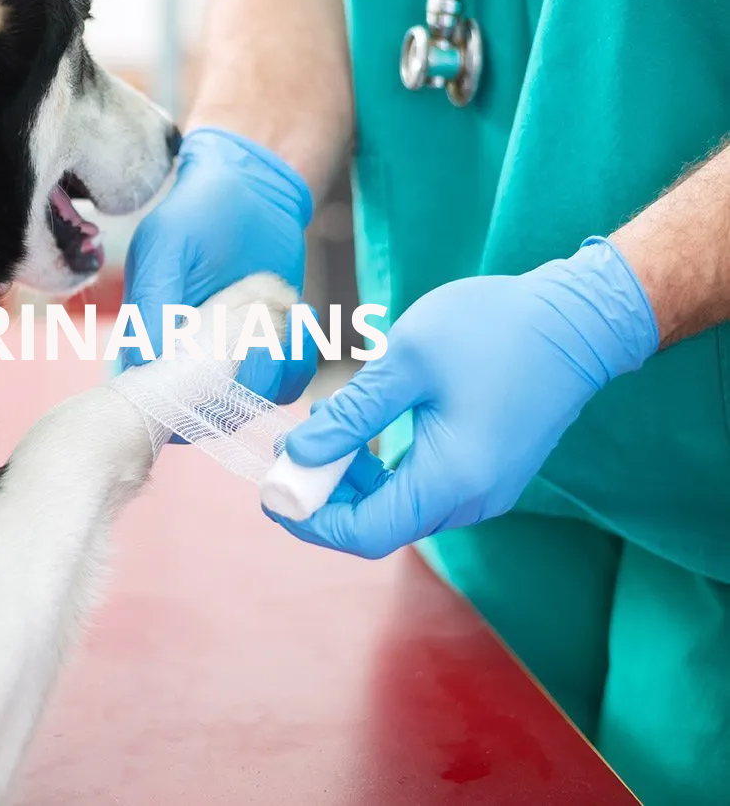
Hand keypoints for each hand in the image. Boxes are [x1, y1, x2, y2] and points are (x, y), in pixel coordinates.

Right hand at [123, 128, 316, 403]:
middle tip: (256, 306)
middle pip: (215, 411)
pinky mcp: (268, 359)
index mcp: (146, 343)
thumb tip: (143, 364)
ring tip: (277, 301)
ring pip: (257, 400)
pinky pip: (289, 385)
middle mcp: (186, 365)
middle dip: (246, 363)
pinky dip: (300, 353)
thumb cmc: (196, 212)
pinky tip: (296, 311)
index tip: (225, 350)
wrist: (252, 191)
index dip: (194, 394)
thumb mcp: (165, 245)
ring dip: (277, 352)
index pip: (160, 402)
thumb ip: (152, 300)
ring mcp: (230, 367)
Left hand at [268, 238, 658, 558]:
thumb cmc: (495, 329)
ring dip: (351, 478)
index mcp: (452, 479)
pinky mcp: (485, 471)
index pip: (364, 532)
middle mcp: (471, 498)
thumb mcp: (406, 363)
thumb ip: (350, 416)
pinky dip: (380, 468)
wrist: (579, 319)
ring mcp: (483, 488)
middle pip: (378, 524)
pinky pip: (420, 488)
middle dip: (326, 495)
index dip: (311, 520)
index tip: (273, 490)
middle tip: (288, 450)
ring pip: (397, 507)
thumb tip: (298, 453)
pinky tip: (358, 427)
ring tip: (321, 427)